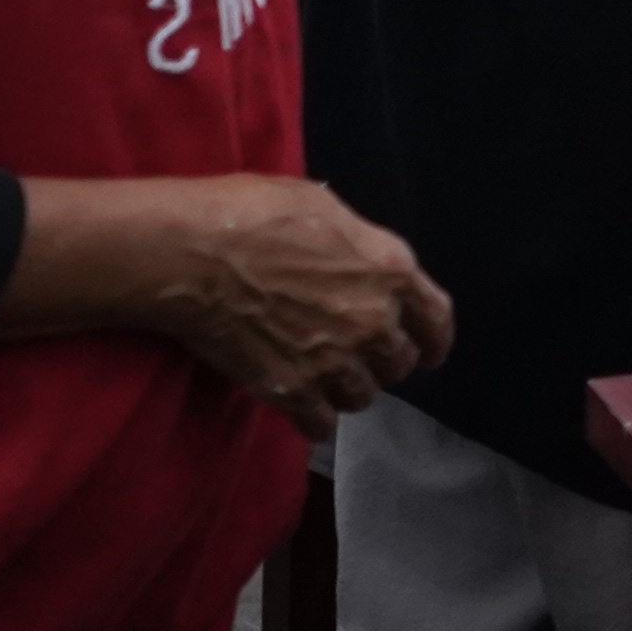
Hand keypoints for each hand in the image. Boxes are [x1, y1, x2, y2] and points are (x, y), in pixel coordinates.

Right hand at [16, 175, 454, 439]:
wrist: (195, 254)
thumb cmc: (252, 213)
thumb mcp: (321, 205)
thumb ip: (355, 241)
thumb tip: (356, 254)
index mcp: (389, 269)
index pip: (436, 320)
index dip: (433, 340)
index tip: (428, 353)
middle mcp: (373, 320)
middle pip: (399, 363)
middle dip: (381, 361)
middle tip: (356, 355)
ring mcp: (336, 360)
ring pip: (362, 397)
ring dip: (347, 389)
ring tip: (324, 378)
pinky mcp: (293, 391)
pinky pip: (322, 425)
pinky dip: (315, 419)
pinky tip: (302, 407)